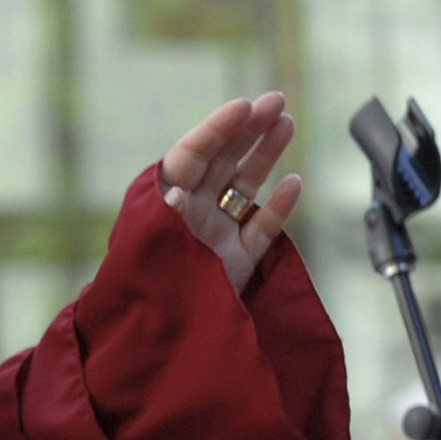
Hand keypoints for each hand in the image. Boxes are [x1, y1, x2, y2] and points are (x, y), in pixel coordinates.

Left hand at [159, 92, 299, 294]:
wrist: (160, 338)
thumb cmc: (147, 288)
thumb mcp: (151, 249)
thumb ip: (165, 221)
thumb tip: (177, 193)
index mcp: (162, 204)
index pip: (190, 156)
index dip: (216, 129)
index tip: (243, 105)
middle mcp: (190, 213)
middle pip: (221, 162)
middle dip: (247, 131)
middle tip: (276, 100)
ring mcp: (215, 235)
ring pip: (244, 188)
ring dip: (265, 156)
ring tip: (286, 123)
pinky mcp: (236, 262)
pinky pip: (260, 229)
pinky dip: (277, 207)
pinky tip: (293, 183)